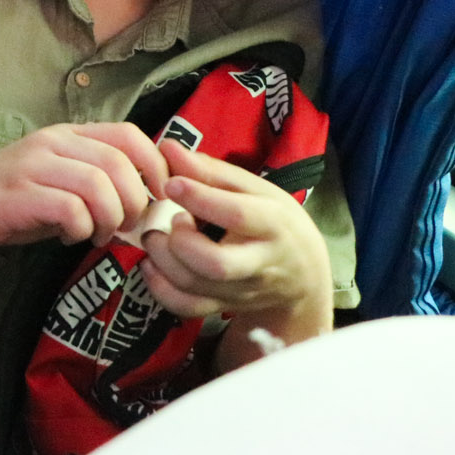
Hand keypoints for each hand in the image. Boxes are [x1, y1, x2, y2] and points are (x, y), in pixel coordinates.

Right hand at [0, 123, 167, 251]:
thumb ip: (97, 185)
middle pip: (118, 162)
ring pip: (97, 184)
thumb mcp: (58, 183)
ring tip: (99, 234)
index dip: (155, 165)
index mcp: (68, 135)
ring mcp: (33, 165)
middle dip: (134, 201)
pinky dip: (81, 228)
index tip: (158, 196)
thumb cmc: (11, 200)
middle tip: (125, 225)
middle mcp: (53, 142)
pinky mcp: (19, 193)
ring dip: (109, 217)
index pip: (128, 134)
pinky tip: (71, 235)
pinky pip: (70, 208)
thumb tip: (145, 208)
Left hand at [138, 139, 330, 320]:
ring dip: (162, 260)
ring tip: (156, 237)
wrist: (302, 275)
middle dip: (182, 242)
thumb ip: (210, 170)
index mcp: (272, 223)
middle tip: (171, 221)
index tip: (171, 183)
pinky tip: (152, 264)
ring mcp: (241, 290)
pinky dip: (160, 288)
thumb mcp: (255, 190)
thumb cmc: (274, 222)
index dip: (200, 198)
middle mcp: (259, 262)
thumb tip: (167, 147)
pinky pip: (187, 307)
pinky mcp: (224, 307)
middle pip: (216, 264)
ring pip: (195, 287)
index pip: (238, 214)